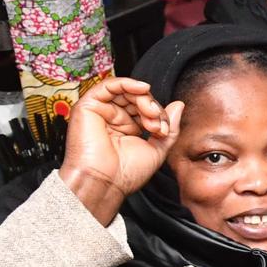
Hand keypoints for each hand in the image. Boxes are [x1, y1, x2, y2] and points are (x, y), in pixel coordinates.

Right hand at [59, 77, 182, 223]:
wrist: (105, 183)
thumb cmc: (126, 173)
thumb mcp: (157, 149)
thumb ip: (170, 127)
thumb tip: (179, 105)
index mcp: (127, 128)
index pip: (146, 109)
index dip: (159, 115)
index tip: (164, 131)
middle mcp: (113, 118)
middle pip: (137, 98)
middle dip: (153, 108)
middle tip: (157, 125)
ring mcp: (100, 112)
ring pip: (126, 91)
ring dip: (144, 99)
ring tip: (151, 115)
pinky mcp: (88, 107)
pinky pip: (108, 85)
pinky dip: (127, 83)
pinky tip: (142, 89)